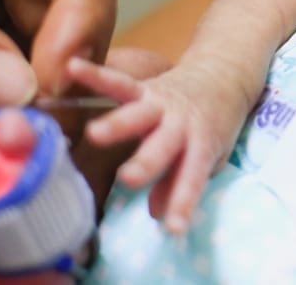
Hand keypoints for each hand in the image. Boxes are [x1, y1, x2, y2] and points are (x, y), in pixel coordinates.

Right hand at [67, 57, 247, 233]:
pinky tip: (71, 68)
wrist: (223, 74)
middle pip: (163, 146)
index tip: (174, 228)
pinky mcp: (145, 88)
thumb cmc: (211, 126)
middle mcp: (181, 125)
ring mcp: (162, 105)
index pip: (193, 177)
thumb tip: (157, 214)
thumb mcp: (208, 157)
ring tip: (94, 134)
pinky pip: (119, 82)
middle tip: (130, 179)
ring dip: (118, 124)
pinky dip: (96, 75)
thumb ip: (181, 182)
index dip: (183, 202)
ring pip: (139, 114)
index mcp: (201, 145)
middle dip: (147, 162)